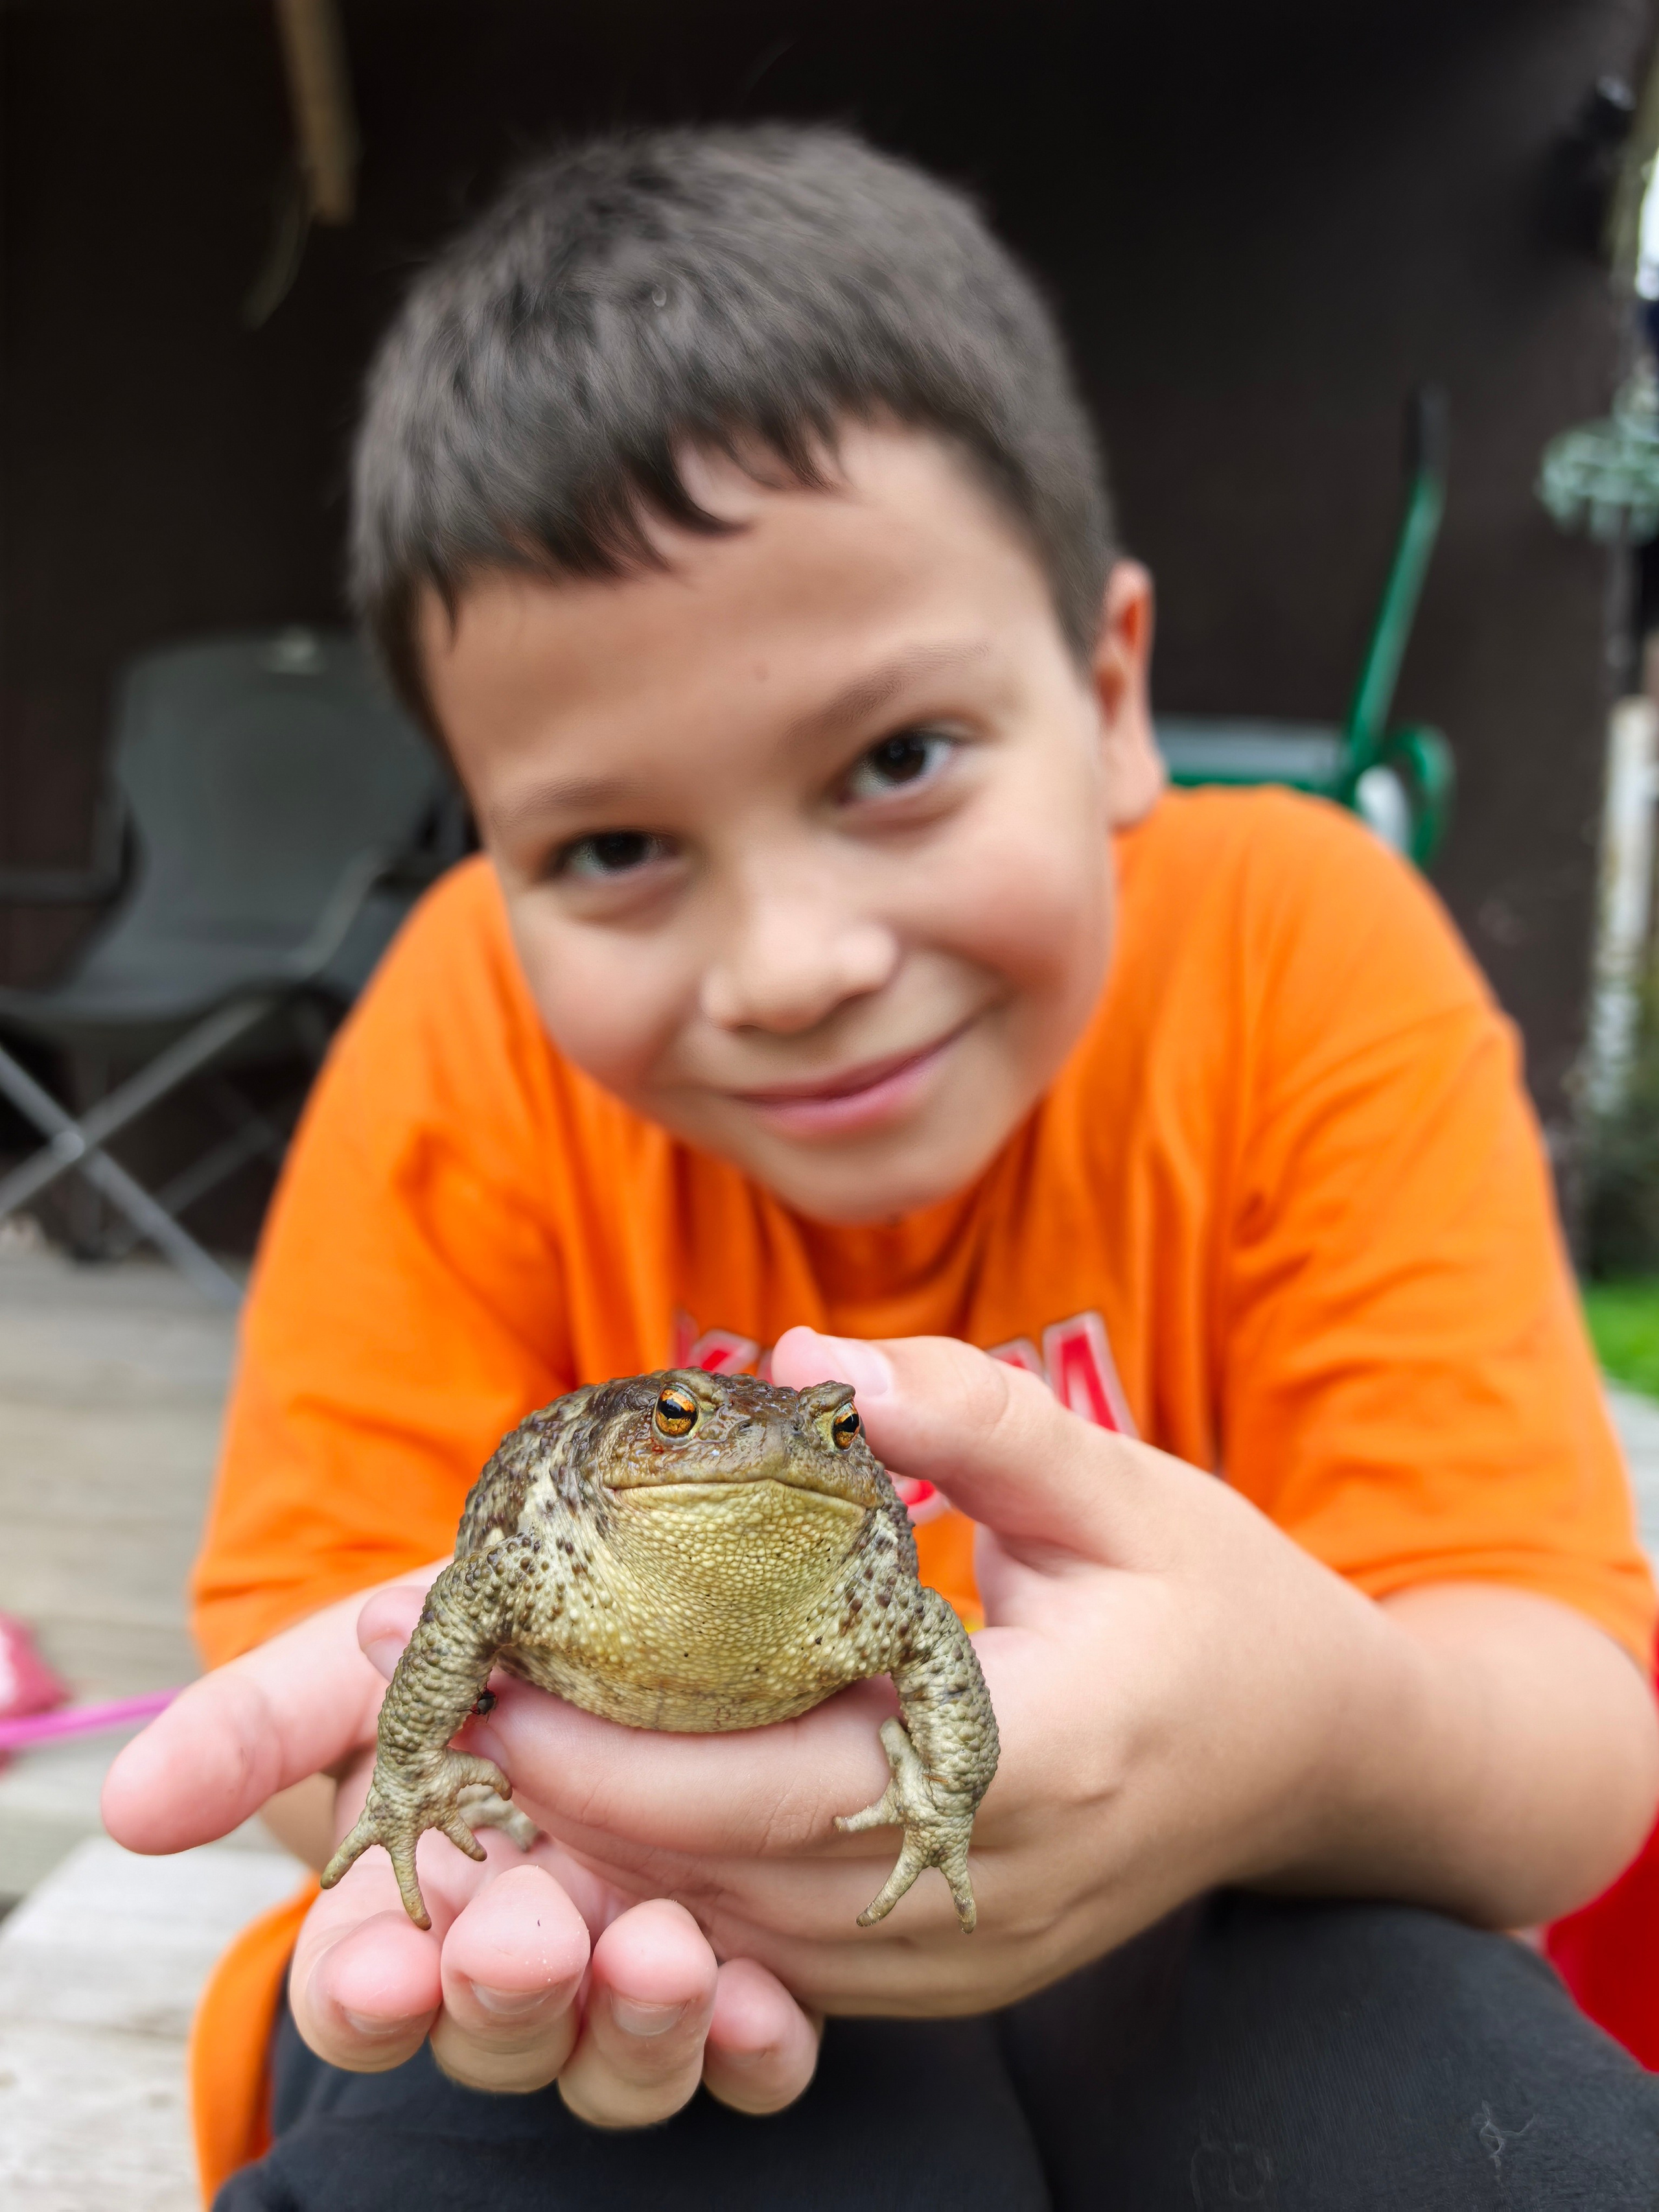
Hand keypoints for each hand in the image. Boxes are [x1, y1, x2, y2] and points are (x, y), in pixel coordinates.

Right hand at [102, 1576, 819, 2119]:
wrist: (602, 1608)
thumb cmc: (460, 1646)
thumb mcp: (350, 1667)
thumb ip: (249, 1731)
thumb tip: (132, 1805)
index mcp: (410, 1911)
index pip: (366, 1993)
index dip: (370, 1996)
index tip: (385, 1967)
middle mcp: (518, 1960)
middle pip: (497, 2037)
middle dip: (507, 1999)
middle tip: (528, 1935)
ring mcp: (626, 1974)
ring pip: (619, 2064)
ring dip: (637, 2027)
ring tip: (663, 1950)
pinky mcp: (748, 1971)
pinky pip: (756, 2057)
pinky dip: (757, 2048)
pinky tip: (765, 2002)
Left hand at [431, 1327, 1411, 2019]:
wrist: (1320, 1752)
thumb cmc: (1214, 1599)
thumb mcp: (1116, 1479)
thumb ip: (968, 1415)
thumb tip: (805, 1366)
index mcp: (1050, 1748)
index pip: (792, 1776)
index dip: (626, 1747)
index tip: (501, 1678)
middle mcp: (1004, 1877)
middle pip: (742, 1874)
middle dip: (579, 1802)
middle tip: (455, 1704)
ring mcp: (980, 1949)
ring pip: (749, 1936)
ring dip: (618, 1854)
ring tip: (502, 1749)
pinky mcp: (959, 1969)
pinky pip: (789, 1958)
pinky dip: (689, 1892)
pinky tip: (613, 1811)